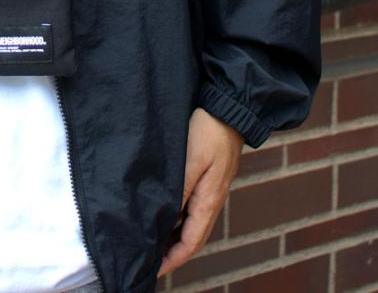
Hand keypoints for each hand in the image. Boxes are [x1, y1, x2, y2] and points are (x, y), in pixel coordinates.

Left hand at [157, 106, 242, 278]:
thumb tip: (166, 216)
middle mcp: (211, 200)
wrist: (228, 108)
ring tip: (153, 242)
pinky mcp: (207, 177)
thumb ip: (180, 187)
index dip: (173, 259)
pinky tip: (163, 212)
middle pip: (192, 237)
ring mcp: (210, 189)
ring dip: (174, 236)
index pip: (190, 242)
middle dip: (173, 253)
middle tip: (149, 260)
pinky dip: (177, 218)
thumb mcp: (191, 159)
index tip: (154, 269)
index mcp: (209, 200)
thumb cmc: (209, 131)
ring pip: (191, 223)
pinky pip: (192, 207)